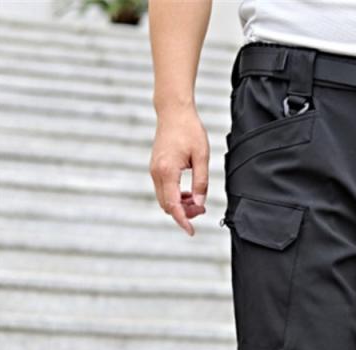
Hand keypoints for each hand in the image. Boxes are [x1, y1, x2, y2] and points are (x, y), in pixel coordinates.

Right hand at [150, 107, 208, 235]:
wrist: (173, 111)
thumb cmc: (190, 130)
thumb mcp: (202, 157)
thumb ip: (201, 182)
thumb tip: (199, 204)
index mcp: (167, 171)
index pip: (173, 205)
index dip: (182, 221)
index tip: (191, 231)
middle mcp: (156, 173)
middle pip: (167, 206)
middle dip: (184, 214)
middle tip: (202, 209)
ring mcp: (154, 171)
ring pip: (164, 200)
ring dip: (180, 206)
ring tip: (197, 201)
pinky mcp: (155, 168)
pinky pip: (163, 191)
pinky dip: (175, 197)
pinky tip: (189, 193)